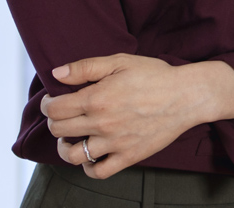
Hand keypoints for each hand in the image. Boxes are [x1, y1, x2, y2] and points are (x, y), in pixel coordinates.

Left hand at [40, 54, 204, 178]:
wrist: (185, 96)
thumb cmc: (154, 76)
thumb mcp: (120, 61)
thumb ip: (85, 67)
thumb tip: (57, 74)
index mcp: (97, 98)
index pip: (55, 109)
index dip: (47, 104)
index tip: (51, 101)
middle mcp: (102, 123)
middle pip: (59, 130)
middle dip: (54, 122)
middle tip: (61, 115)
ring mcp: (114, 143)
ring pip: (73, 155)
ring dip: (64, 147)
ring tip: (69, 139)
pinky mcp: (128, 156)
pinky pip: (98, 172)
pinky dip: (88, 167)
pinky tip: (89, 155)